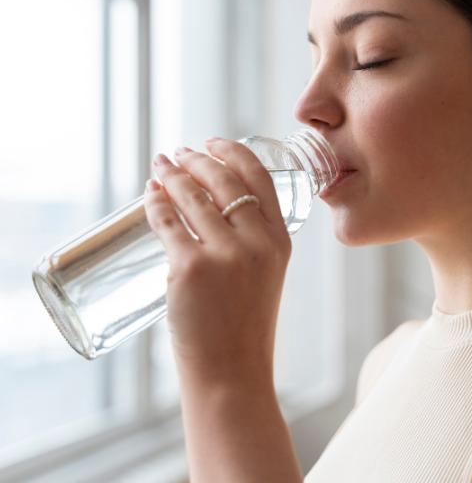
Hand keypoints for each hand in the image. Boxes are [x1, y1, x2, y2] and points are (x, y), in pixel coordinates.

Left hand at [143, 139, 291, 386]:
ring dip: (172, 175)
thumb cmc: (246, 326)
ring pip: (192, 197)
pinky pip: (167, 222)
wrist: (233, 373)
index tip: (213, 142)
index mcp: (280, 240)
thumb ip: (251, 240)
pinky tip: (149, 193)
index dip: (233, 153)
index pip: (259, 178)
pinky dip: (154, 203)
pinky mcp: (190, 269)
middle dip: (197, 160)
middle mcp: (257, 242)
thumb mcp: (266, 275)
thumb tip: (210, 205)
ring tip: (160, 167)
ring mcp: (225, 255)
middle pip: (223, 180)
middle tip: (178, 153)